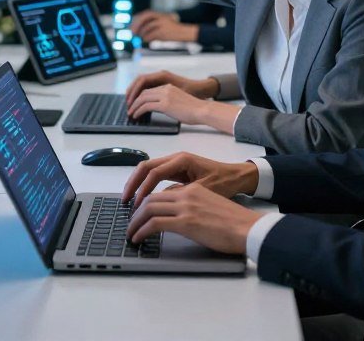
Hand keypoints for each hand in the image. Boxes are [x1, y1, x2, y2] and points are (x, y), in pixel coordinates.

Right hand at [121, 151, 258, 208]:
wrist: (238, 176)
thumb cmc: (225, 182)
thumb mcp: (204, 190)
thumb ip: (182, 194)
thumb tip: (160, 202)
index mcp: (182, 160)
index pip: (155, 173)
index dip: (143, 189)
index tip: (137, 204)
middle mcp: (176, 158)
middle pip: (146, 166)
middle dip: (133, 183)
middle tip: (125, 200)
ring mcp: (175, 163)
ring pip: (148, 169)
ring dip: (137, 182)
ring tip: (129, 199)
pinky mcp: (177, 170)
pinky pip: (156, 174)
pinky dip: (146, 183)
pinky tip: (142, 196)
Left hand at [126, 182, 261, 253]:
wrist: (248, 228)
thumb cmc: (234, 222)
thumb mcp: (210, 206)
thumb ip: (193, 206)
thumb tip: (179, 218)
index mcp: (193, 189)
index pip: (161, 192)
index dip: (146, 203)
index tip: (139, 213)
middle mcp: (187, 194)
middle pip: (151, 198)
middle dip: (136, 212)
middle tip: (130, 223)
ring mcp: (185, 207)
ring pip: (148, 209)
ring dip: (135, 222)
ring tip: (131, 233)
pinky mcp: (185, 222)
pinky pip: (154, 223)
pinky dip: (141, 230)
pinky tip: (138, 238)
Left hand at [128, 84, 208, 123]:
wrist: (202, 110)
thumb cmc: (194, 110)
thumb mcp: (178, 102)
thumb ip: (168, 102)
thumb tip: (158, 108)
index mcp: (169, 87)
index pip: (149, 89)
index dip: (140, 96)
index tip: (135, 103)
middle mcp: (166, 89)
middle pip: (144, 92)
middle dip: (134, 100)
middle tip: (129, 108)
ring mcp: (165, 95)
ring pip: (143, 98)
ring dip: (134, 106)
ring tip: (131, 113)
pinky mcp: (165, 104)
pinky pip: (147, 106)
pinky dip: (139, 110)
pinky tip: (137, 115)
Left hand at [130, 11, 198, 42]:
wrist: (184, 33)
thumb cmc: (172, 31)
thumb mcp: (162, 25)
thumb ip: (151, 25)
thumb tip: (138, 30)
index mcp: (161, 14)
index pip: (146, 13)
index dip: (138, 18)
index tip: (133, 25)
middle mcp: (161, 17)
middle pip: (145, 17)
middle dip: (137, 25)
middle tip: (133, 32)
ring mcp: (162, 24)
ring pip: (147, 27)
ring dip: (142, 33)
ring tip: (142, 37)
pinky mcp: (162, 32)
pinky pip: (150, 34)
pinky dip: (146, 38)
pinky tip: (146, 40)